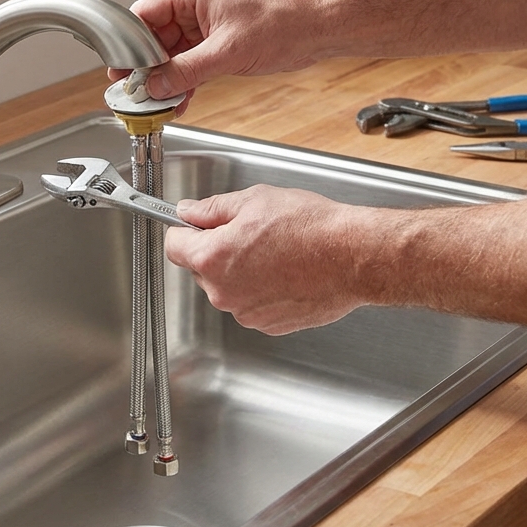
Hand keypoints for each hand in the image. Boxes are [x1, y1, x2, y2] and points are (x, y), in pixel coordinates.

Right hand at [108, 0, 321, 98]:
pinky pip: (189, 63)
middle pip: (153, 38)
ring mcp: (204, 25)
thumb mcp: (226, 52)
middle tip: (134, 93)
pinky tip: (178, 102)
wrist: (315, 30)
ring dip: (165, 80)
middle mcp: (193, 6)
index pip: (143, 15)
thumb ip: (185, 71)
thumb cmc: (280, 24)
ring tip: (155, 104)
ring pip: (171, 55)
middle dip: (145, 68)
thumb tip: (155, 86)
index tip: (119, 70)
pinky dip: (183, 82)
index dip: (128, 45)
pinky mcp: (216, 43)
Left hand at [164, 185, 368, 334]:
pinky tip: (287, 272)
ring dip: (242, 272)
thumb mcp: (254, 201)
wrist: (352, 257)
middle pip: (201, 269)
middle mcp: (223, 292)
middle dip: (217, 251)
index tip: (194, 225)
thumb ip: (212, 209)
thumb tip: (188, 212)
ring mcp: (245, 313)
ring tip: (276, 253)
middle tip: (251, 233)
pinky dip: (263, 290)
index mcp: (212, 258)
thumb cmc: (310, 228)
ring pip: (229, 288)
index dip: (185, 230)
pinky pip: (253, 304)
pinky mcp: (268, 325)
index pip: (174, 245)